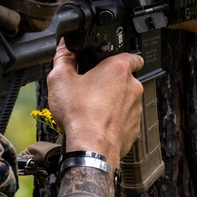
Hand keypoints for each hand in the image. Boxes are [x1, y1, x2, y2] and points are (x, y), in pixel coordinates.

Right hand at [46, 40, 144, 167]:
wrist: (91, 149)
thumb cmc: (79, 115)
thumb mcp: (60, 79)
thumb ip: (63, 58)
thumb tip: (65, 47)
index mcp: (118, 69)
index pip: (131, 55)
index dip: (119, 57)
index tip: (108, 62)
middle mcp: (133, 86)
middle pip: (124, 78)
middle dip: (109, 81)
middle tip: (90, 88)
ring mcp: (136, 108)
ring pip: (125, 99)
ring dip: (112, 101)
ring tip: (92, 108)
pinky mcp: (134, 127)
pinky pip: (125, 118)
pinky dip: (114, 119)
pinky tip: (98, 123)